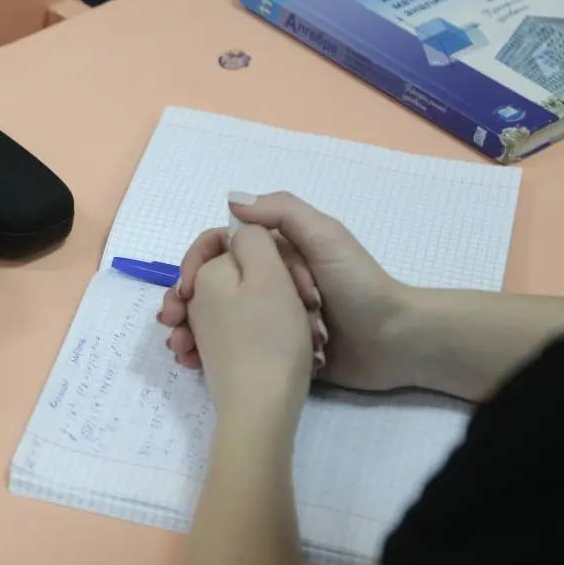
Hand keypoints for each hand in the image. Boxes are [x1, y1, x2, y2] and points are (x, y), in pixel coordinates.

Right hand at [162, 192, 409, 391]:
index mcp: (277, 252)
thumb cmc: (359, 286)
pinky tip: (193, 363)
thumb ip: (283, 213)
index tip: (185, 287)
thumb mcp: (326, 238)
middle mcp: (268, 282)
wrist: (393, 344)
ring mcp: (269, 318)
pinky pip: (231, 347)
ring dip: (189, 329)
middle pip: (212, 285)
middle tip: (170, 322)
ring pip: (215, 318)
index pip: (221, 249)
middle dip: (184, 301)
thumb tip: (230, 202)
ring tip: (179, 348)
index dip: (196, 263)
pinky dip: (207, 353)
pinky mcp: (274, 349)